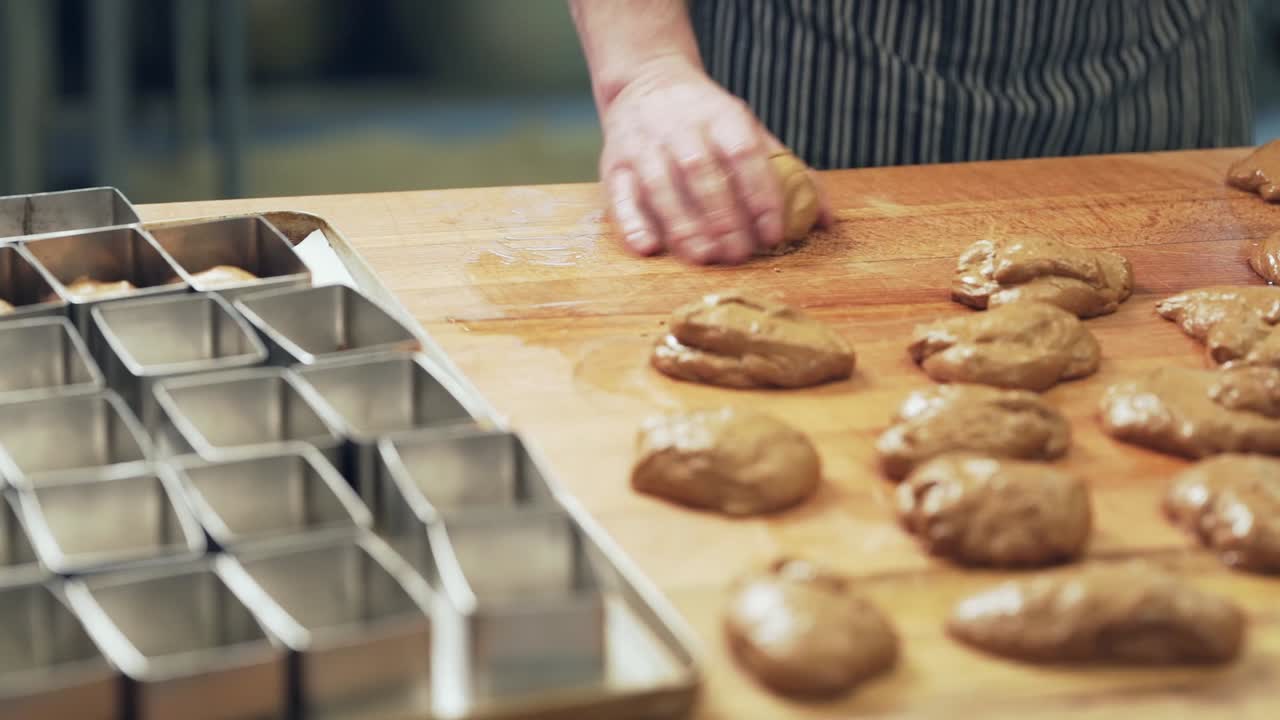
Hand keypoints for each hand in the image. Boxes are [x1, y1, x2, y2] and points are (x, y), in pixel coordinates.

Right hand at [598, 58, 828, 263]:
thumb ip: (789, 173)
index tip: (773, 234)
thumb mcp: (751, 132)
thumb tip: (826, 221)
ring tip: (705, 257)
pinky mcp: (613, 164)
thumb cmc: (709, 121)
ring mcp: (643, 145)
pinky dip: (632, 222)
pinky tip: (649, 248)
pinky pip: (620, 194)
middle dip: (723, 217)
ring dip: (683, 226)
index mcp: (723, 116)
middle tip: (739, 254)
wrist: (646, 82)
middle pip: (702, 173)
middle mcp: (680, 127)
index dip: (760, 196)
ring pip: (661, 186)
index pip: (744, 155)